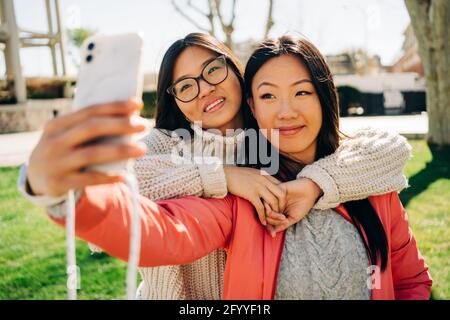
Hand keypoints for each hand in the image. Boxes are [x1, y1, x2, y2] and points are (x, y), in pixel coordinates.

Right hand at [27, 98, 148, 196]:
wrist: (35, 178)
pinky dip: (108, 177)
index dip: (114, 107)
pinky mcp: (60, 182)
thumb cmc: (62, 150)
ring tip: (142, 149)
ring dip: (120, 150)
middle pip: (92, 128)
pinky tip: (124, 176)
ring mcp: (57, 162)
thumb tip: (128, 116)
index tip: (137, 104)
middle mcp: (55, 141)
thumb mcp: (66, 134)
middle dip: (120, 125)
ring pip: (92, 154)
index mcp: (58, 124)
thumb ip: (88, 126)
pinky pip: (89, 179)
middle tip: (143, 125)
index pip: (90, 111)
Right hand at [223, 166, 286, 225]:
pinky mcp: (251, 194)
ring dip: (274, 212)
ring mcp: (258, 187)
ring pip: (273, 202)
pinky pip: (261, 208)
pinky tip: (263, 222)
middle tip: (279, 214)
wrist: (225, 175)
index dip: (282, 197)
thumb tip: (267, 184)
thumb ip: (261, 178)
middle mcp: (264, 180)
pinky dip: (263, 216)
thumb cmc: (237, 175)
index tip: (280, 205)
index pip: (281, 186)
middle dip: (282, 205)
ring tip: (272, 219)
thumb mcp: (253, 173)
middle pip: (281, 194)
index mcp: (266, 175)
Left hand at [265, 178, 322, 236]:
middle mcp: (274, 205)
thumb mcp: (293, 218)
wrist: (310, 192)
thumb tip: (273, 232)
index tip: (273, 235)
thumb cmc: (303, 205)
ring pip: (265, 209)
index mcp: (277, 211)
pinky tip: (282, 210)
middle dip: (272, 222)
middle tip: (284, 222)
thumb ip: (283, 225)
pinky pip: (269, 201)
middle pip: (265, 215)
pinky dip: (273, 208)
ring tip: (283, 218)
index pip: (268, 220)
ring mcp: (274, 198)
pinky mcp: (275, 191)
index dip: (268, 228)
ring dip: (273, 216)